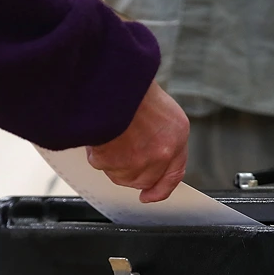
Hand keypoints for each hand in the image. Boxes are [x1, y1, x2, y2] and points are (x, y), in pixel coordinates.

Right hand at [86, 81, 188, 202]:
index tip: (150, 195)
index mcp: (176, 135)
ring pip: (123, 176)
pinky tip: (98, 134)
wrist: (111, 79)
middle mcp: (163, 152)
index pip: (174, 173)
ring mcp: (140, 160)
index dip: (161, 188)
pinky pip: (102, 165)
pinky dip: (97, 153)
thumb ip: (159, 136)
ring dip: (113, 162)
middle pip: (145, 180)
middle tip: (119, 157)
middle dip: (131, 173)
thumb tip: (147, 153)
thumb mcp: (158, 108)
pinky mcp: (115, 162)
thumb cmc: (130, 86)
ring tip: (109, 135)